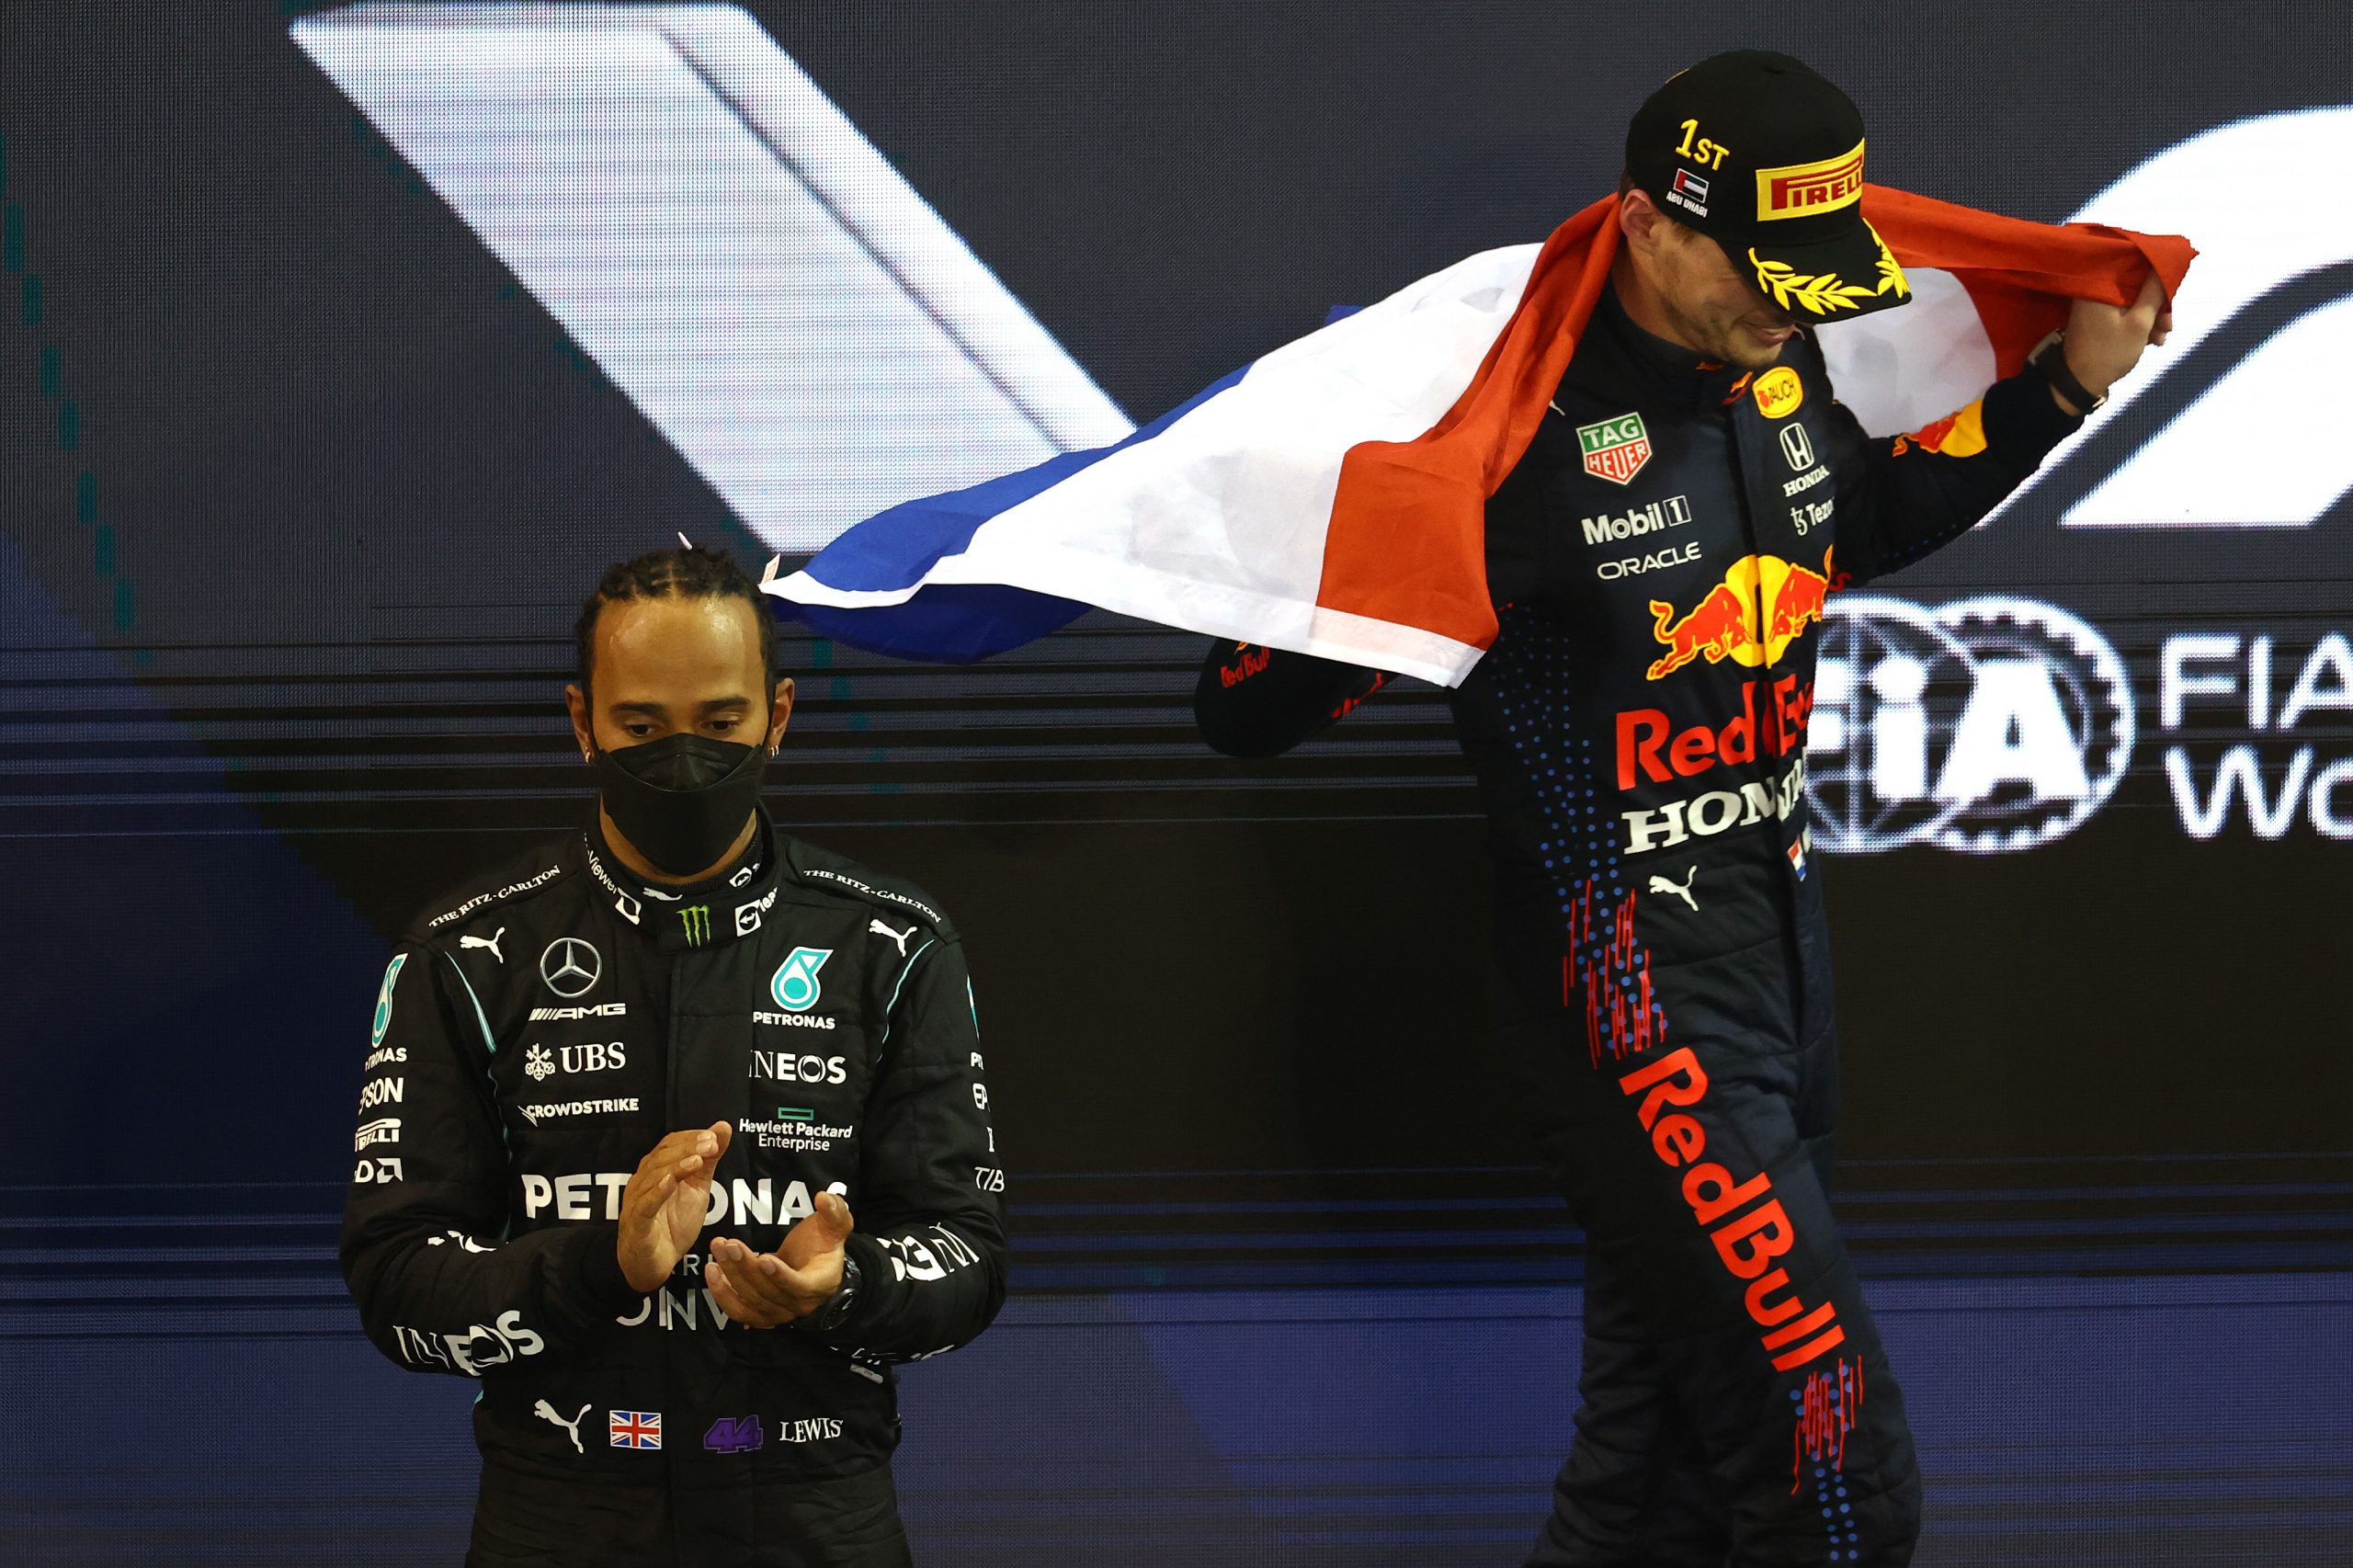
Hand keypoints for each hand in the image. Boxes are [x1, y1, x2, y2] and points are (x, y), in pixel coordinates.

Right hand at [615, 1121, 729, 1293]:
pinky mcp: (637, 1224)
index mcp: (656, 1170)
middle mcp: (643, 1182)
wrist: (657, 1263)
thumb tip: (723, 1126)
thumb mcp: (698, 1187)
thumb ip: (710, 1158)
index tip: (713, 1136)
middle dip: (687, 1148)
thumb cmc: (673, 1223)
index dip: (690, 1138)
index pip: (669, 1145)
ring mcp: (637, 1202)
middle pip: (661, 1157)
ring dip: (676, 1166)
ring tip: (697, 1160)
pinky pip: (645, 1205)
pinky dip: (657, 1192)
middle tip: (710, 1144)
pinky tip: (671, 1182)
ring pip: (653, 1177)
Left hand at [704, 1192, 854, 1328]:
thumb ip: (834, 1210)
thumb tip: (824, 1197)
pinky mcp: (761, 1316)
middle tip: (728, 1244)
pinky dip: (723, 1295)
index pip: (800, 1286)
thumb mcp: (834, 1224)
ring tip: (718, 1251)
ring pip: (751, 1301)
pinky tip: (713, 1272)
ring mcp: (780, 1314)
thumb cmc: (822, 1242)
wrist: (812, 1265)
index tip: (764, 1258)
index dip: (782, 1276)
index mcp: (821, 1283)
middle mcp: (800, 1304)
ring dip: (731, 1277)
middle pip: (769, 1291)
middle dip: (745, 1267)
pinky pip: (739, 1312)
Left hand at [2060, 270, 2173, 405]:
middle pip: (2137, 286)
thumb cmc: (2109, 353)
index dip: (2159, 277)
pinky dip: (2139, 324)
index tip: (2173, 295)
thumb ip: (2155, 291)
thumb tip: (2165, 261)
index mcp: (2101, 285)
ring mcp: (2096, 305)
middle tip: (2168, 326)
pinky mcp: (2098, 318)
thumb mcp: (2140, 322)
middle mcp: (2096, 290)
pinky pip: (2124, 312)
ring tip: (2161, 339)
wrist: (2078, 383)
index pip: (2137, 266)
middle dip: (2158, 305)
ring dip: (2152, 318)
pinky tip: (2152, 340)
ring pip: (2134, 301)